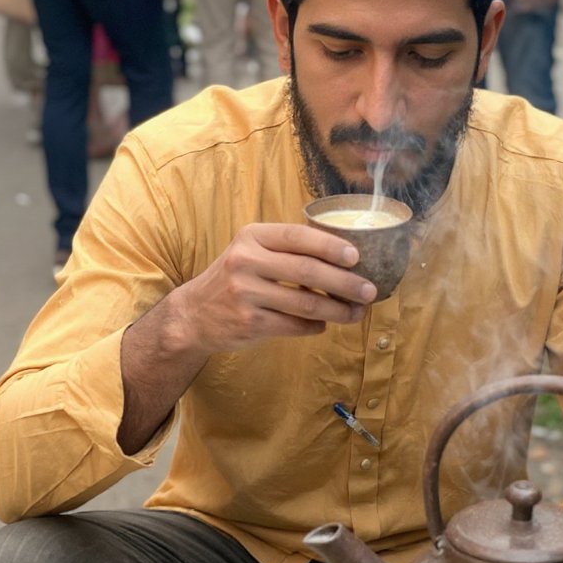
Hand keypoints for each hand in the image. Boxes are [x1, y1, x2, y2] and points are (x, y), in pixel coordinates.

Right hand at [172, 222, 377, 355]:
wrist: (194, 315)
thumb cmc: (234, 278)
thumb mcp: (250, 251)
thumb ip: (287, 249)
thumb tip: (344, 258)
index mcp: (251, 237)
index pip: (297, 236)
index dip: (330, 246)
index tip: (356, 257)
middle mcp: (245, 262)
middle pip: (307, 271)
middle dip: (344, 282)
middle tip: (369, 290)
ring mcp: (245, 294)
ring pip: (305, 303)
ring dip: (337, 309)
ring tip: (356, 312)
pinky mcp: (249, 323)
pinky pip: (294, 326)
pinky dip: (315, 326)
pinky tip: (324, 324)